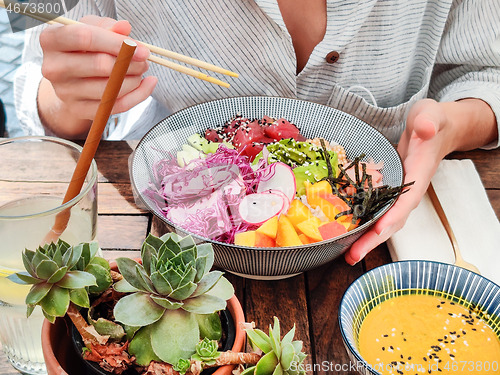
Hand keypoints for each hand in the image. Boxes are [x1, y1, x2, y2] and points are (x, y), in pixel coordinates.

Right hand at [38, 15, 156, 137]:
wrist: (70, 77)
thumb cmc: (82, 48)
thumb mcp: (91, 28)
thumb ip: (108, 26)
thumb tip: (124, 28)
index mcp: (51, 40)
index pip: (86, 38)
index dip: (118, 43)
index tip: (141, 48)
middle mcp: (53, 68)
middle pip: (101, 65)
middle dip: (131, 63)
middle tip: (144, 61)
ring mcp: (65, 92)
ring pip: (110, 89)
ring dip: (134, 80)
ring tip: (141, 71)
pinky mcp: (79, 110)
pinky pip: (115, 106)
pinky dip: (137, 96)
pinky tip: (147, 84)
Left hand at [344, 98, 454, 264]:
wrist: (434, 129)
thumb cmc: (431, 122)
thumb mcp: (430, 116)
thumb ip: (428, 122)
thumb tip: (424, 129)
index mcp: (418, 177)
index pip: (406, 202)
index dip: (392, 218)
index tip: (377, 231)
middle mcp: (408, 192)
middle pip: (392, 221)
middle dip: (373, 240)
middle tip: (352, 256)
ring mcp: (398, 194)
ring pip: (382, 220)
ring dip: (366, 238)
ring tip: (347, 254)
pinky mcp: (387, 192)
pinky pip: (375, 211)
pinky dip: (362, 224)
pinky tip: (345, 232)